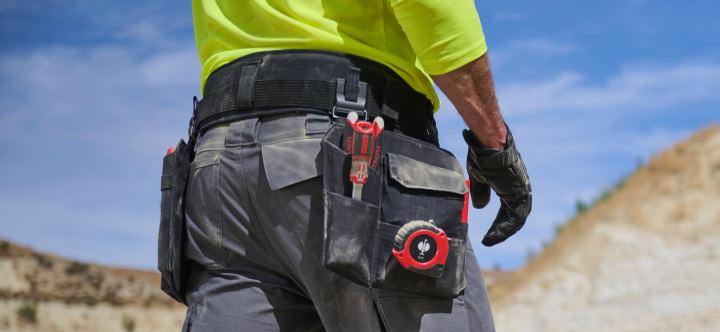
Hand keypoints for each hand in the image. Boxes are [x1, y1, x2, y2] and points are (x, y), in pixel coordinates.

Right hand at [463, 126, 531, 246]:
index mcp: (512, 187)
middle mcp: (520, 190)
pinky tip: (495, 235)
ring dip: (503, 231)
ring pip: (517, 219)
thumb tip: (480, 206)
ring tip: (490, 240)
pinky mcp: (520, 193)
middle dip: (502, 230)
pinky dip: (505, 228)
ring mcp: (522, 192)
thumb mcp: (480, 178)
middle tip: (490, 239)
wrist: (490, 144)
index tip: (490, 233)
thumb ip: (481, 192)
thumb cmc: (485, 157)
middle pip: (514, 217)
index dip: (499, 223)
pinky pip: (516, 217)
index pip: (508, 211)